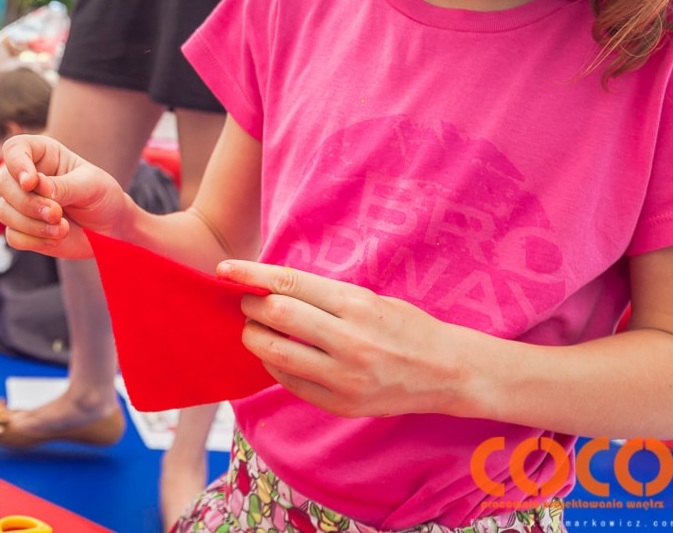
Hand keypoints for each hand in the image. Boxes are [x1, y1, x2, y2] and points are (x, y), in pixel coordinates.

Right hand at [0, 134, 129, 258]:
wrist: (110, 228)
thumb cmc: (103, 197)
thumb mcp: (92, 185)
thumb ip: (65, 185)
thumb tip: (38, 186)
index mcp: (43, 155)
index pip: (14, 149)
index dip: (16, 164)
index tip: (31, 182)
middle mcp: (27, 177)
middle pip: (5, 185)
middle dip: (29, 204)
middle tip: (57, 213)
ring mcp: (22, 204)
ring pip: (5, 213)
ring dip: (33, 225)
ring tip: (62, 228)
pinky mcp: (23, 230)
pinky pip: (12, 236)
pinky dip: (33, 241)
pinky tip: (55, 238)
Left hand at [217, 260, 462, 417]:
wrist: (447, 371)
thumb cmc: (405, 326)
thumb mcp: (368, 298)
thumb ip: (322, 295)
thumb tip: (268, 286)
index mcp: (356, 305)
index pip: (289, 284)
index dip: (250, 275)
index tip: (225, 269)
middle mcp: (349, 341)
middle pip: (276, 315)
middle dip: (251, 305)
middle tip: (249, 302)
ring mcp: (344, 378)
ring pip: (274, 352)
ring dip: (255, 336)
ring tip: (257, 328)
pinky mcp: (340, 405)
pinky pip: (288, 381)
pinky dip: (273, 363)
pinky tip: (276, 352)